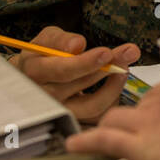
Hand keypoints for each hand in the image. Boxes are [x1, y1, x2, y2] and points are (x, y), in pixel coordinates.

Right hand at [7, 26, 139, 123]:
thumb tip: (77, 45)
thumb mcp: (45, 40)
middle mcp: (46, 96)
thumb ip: (60, 39)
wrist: (31, 79)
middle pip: (80, 86)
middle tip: (128, 53)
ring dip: (113, 87)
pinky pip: (98, 115)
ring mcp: (60, 111)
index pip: (62, 71)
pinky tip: (117, 82)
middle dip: (107, 68)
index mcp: (34, 72)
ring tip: (124, 68)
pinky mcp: (75, 120)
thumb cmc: (41, 56)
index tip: (107, 52)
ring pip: (92, 106)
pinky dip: (112, 99)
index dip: (86, 63)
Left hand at [65, 75, 159, 159]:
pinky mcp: (138, 143)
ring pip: (116, 119)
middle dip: (139, 124)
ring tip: (103, 142)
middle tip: (144, 143)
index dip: (158, 112)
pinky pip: (102, 139)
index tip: (158, 124)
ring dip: (111, 131)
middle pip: (139, 105)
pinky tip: (74, 146)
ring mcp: (152, 118)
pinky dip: (85, 142)